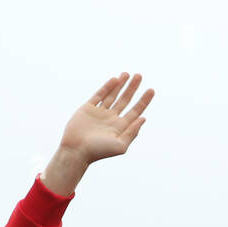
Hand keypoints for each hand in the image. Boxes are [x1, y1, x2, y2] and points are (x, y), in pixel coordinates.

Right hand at [42, 71, 154, 195]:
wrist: (76, 150)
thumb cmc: (98, 151)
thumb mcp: (120, 145)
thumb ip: (132, 132)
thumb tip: (143, 118)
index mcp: (121, 128)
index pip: (135, 111)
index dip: (143, 101)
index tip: (151, 90)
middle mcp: (112, 119)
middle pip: (125, 100)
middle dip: (133, 88)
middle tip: (139, 76)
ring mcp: (100, 113)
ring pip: (113, 95)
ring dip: (120, 84)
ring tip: (127, 73)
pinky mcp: (88, 108)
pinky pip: (99, 95)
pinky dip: (107, 87)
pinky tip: (115, 79)